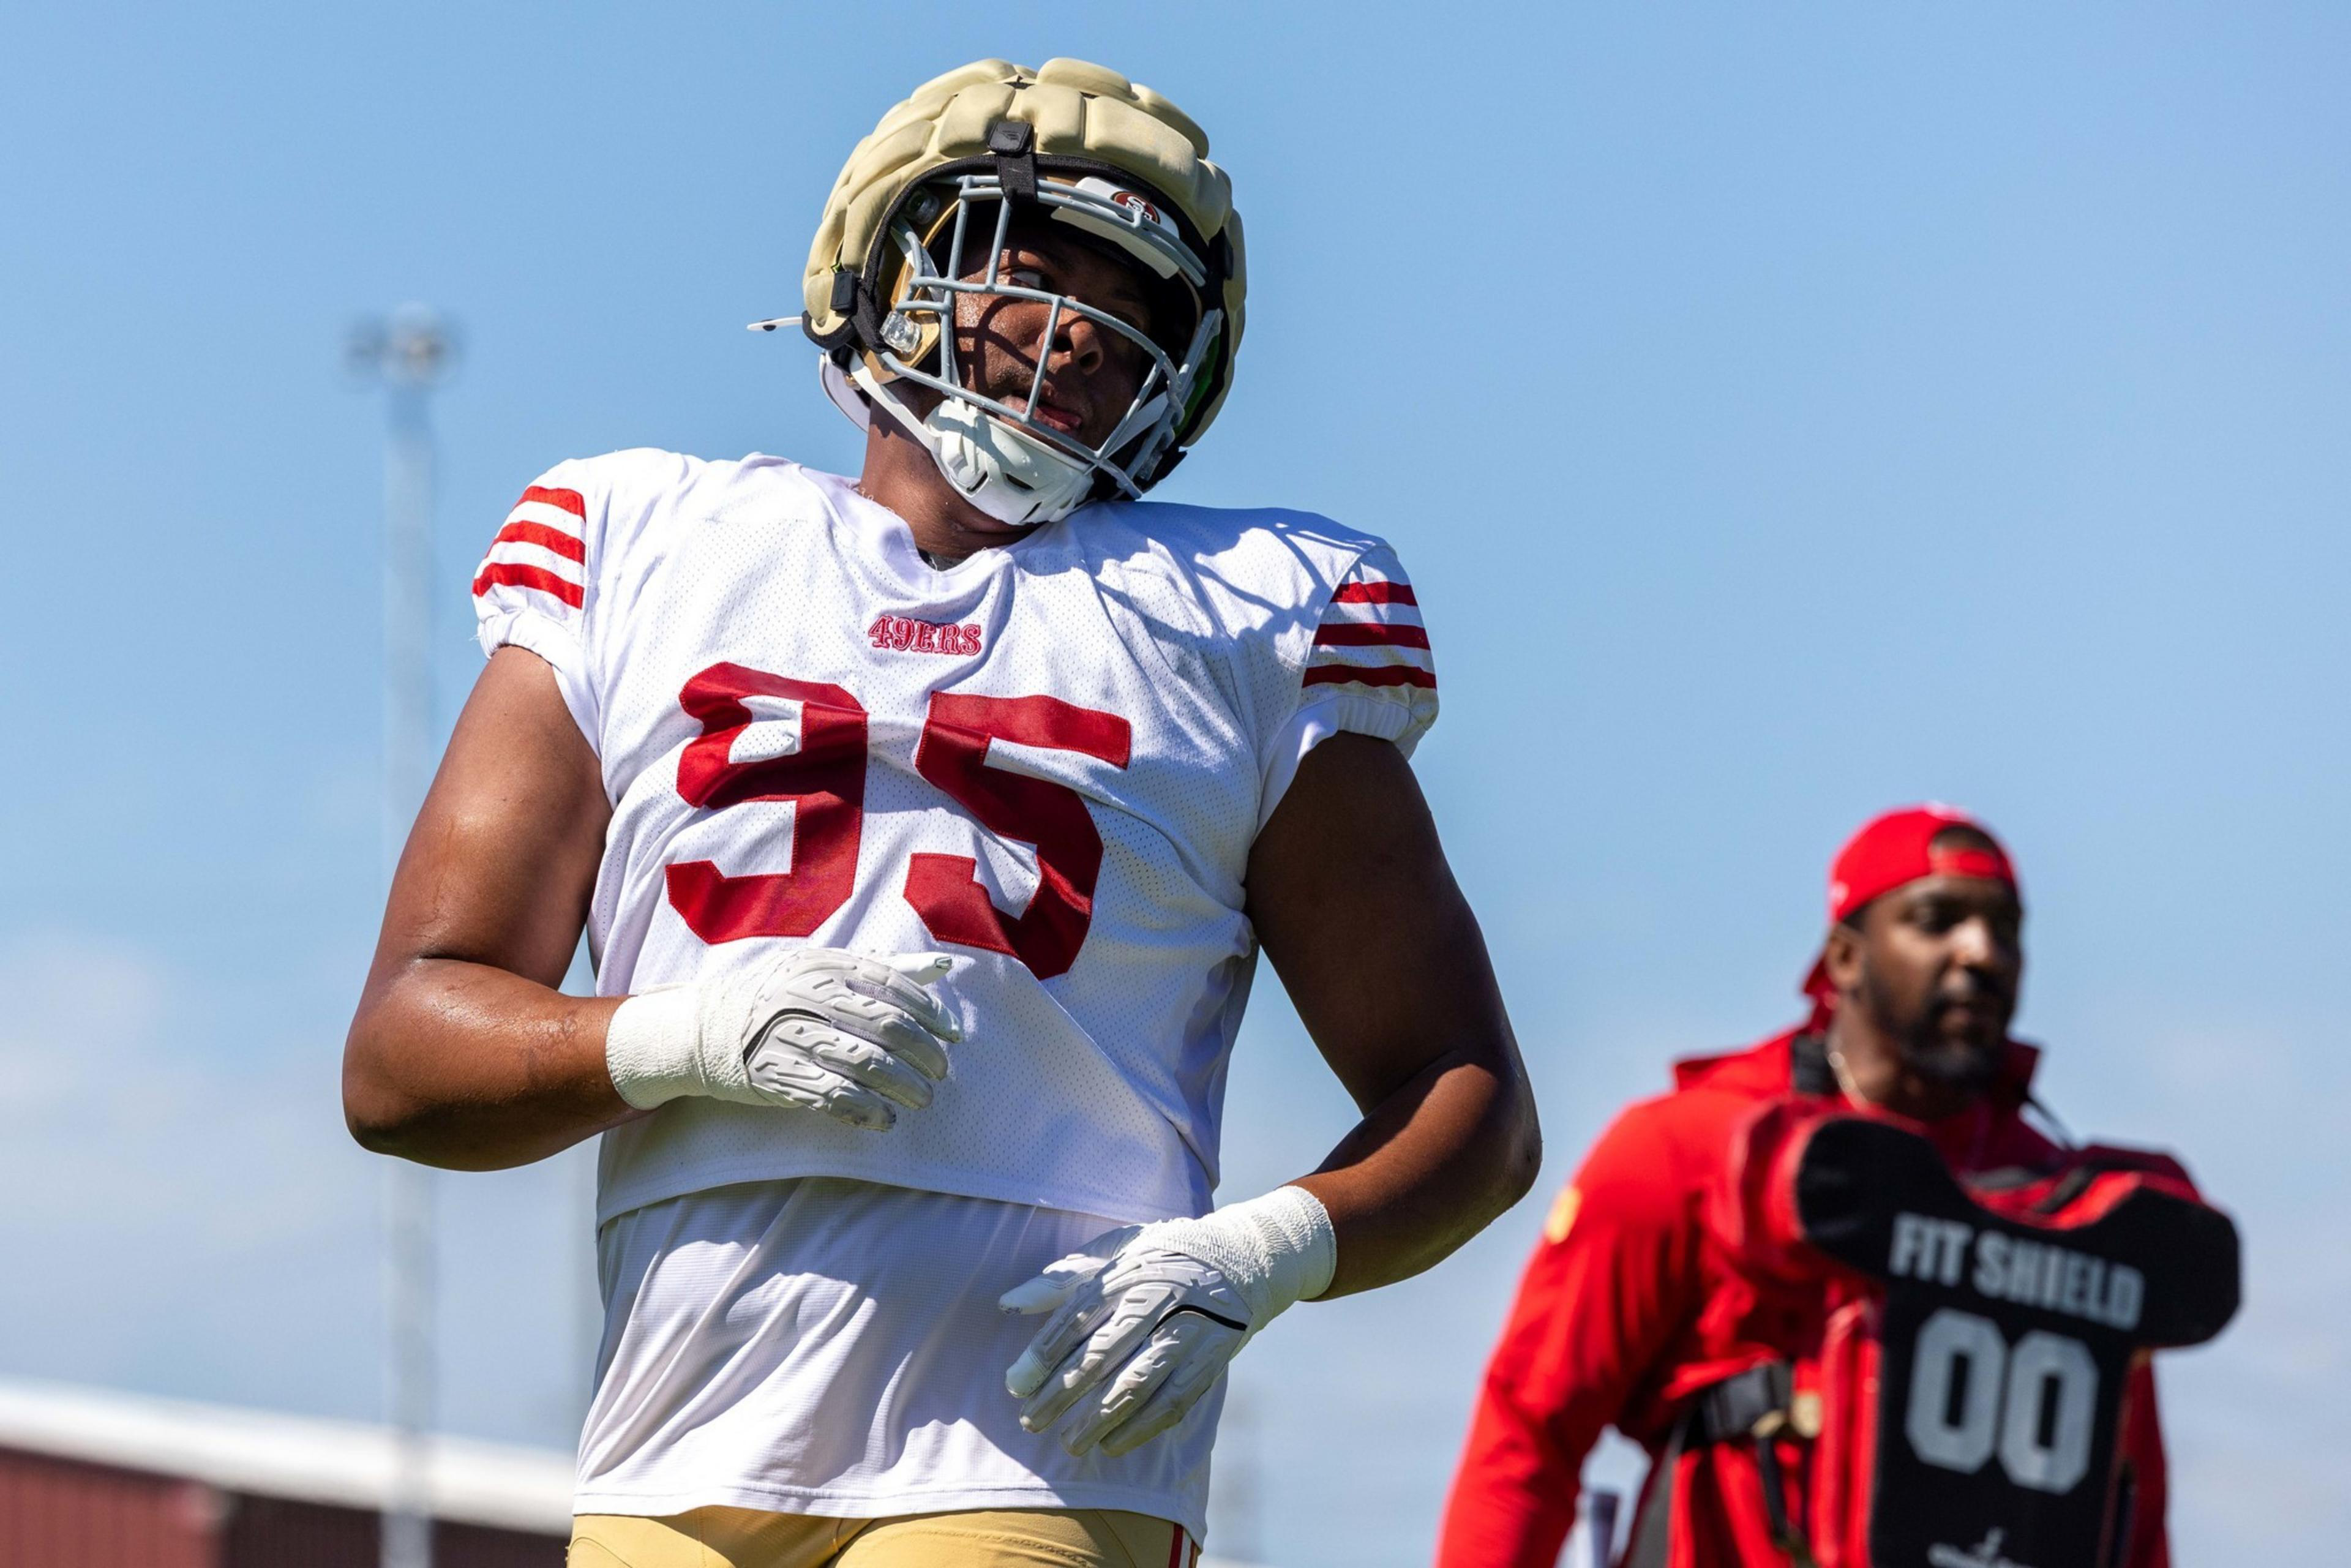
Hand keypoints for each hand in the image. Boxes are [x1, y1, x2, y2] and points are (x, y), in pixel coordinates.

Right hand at [605, 948, 961, 1128]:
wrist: (705, 1029)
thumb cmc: (781, 995)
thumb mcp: (825, 969)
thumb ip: (886, 967)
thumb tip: (945, 964)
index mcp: (824, 965)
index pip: (892, 984)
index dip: (930, 1011)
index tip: (952, 1034)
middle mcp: (806, 996)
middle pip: (885, 1026)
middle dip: (923, 1053)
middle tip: (941, 1071)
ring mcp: (789, 1036)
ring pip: (865, 1064)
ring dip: (902, 1086)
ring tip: (922, 1098)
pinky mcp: (775, 1075)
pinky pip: (831, 1096)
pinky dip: (865, 1110)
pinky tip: (885, 1119)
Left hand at [999, 1187, 1334, 1456]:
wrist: (1243, 1259)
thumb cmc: (1164, 1255)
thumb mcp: (1117, 1251)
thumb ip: (1064, 1278)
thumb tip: (1008, 1302)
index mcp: (1129, 1271)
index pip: (1076, 1317)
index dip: (1043, 1355)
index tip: (1015, 1385)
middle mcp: (1158, 1300)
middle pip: (1101, 1355)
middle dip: (1061, 1394)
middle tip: (1031, 1422)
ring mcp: (1188, 1332)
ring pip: (1136, 1384)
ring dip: (1098, 1419)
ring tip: (1068, 1443)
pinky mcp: (1211, 1358)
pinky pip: (1173, 1401)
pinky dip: (1141, 1427)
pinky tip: (1112, 1445)